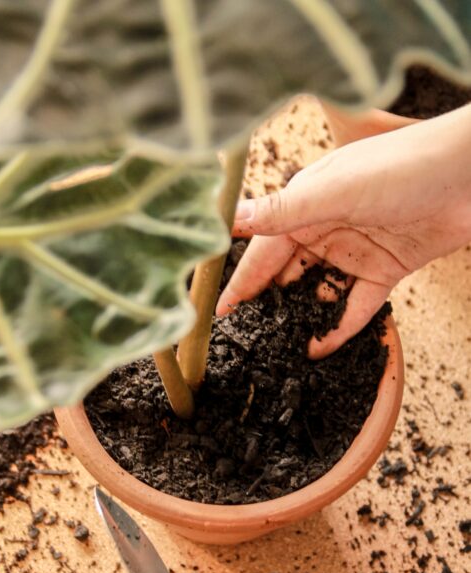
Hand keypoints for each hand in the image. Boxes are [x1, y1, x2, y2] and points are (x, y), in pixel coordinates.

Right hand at [217, 105, 470, 357]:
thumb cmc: (405, 168)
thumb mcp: (336, 191)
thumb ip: (284, 211)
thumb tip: (230, 219)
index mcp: (307, 204)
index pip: (265, 249)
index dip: (241, 279)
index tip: (219, 309)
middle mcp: (326, 228)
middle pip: (288, 274)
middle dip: (268, 304)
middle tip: (247, 339)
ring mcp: (356, 251)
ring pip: (319, 292)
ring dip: (302, 319)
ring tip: (280, 350)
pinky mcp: (386, 270)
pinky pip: (356, 305)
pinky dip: (339, 326)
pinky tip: (319, 348)